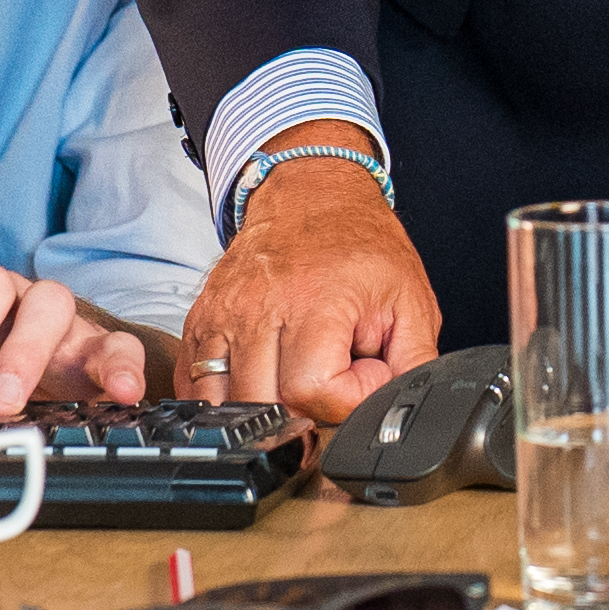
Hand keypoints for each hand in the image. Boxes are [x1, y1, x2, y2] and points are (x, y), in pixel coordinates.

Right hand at [184, 151, 439, 414]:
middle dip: (306, 409)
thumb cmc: (360, 246)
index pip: (314, 392)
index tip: (362, 371)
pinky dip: (225, 396)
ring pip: (227, 403)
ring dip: (264, 406)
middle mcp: (258, 310)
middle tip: (331, 376)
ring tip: (295, 377)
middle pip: (268, 405)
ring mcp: (223, 316)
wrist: (311, 197)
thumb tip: (397, 412)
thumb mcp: (412, 302)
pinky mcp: (201, 320)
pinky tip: (258, 378)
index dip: (348, 397)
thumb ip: (412, 365)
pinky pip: (196, 384)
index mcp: (315, 303)